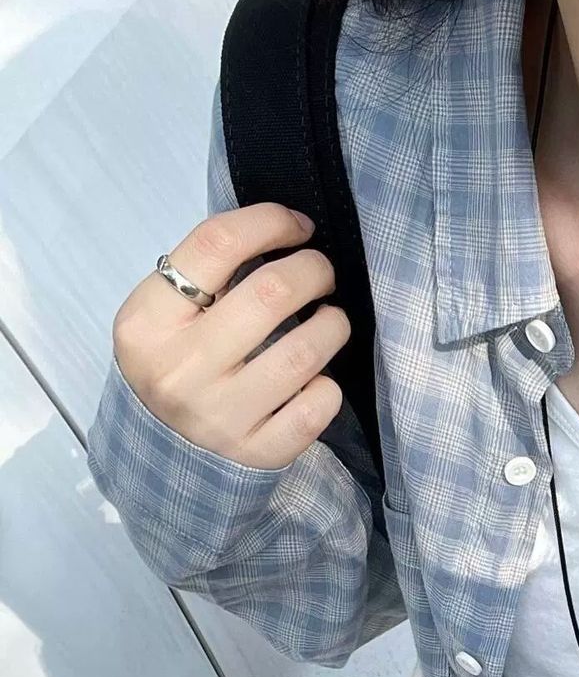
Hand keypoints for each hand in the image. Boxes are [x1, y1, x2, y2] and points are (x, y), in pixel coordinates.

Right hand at [110, 203, 350, 469]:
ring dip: (333, 325)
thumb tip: (284, 231)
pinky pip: (316, 408)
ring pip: (303, 353)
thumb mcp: (164, 316)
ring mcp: (218, 417)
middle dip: (313, 270)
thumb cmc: (177, 363)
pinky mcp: (256, 454)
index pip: (216, 244)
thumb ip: (206, 275)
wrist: (163, 453)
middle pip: (270, 293)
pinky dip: (328, 386)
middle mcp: (179, 370)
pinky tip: (318, 379)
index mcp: (148, 322)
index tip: (299, 226)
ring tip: (330, 320)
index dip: (270, 222)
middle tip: (321, 274)